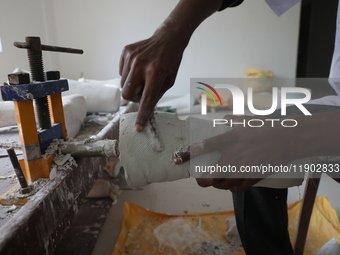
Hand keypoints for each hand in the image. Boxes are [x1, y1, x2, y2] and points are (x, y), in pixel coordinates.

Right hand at [119, 29, 186, 131]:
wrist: (168, 38)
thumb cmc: (171, 61)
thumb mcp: (170, 80)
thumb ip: (156, 95)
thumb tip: (146, 110)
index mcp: (156, 73)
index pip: (147, 99)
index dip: (143, 115)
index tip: (138, 127)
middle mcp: (141, 65)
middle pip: (127, 94)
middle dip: (134, 97)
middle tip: (143, 90)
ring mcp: (132, 57)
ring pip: (123, 84)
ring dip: (132, 85)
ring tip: (143, 76)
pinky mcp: (126, 51)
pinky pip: (121, 72)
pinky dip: (129, 75)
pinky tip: (139, 68)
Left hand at [173, 115, 293, 192]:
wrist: (289, 139)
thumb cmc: (267, 127)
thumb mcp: (246, 120)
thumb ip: (231, 121)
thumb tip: (222, 120)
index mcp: (230, 138)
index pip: (203, 147)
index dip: (187, 154)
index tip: (176, 158)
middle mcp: (234, 155)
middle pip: (210, 176)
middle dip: (201, 180)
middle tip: (200, 177)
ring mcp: (243, 168)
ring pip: (222, 185)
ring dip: (216, 184)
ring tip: (216, 180)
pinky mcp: (253, 177)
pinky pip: (236, 189)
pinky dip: (230, 188)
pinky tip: (230, 184)